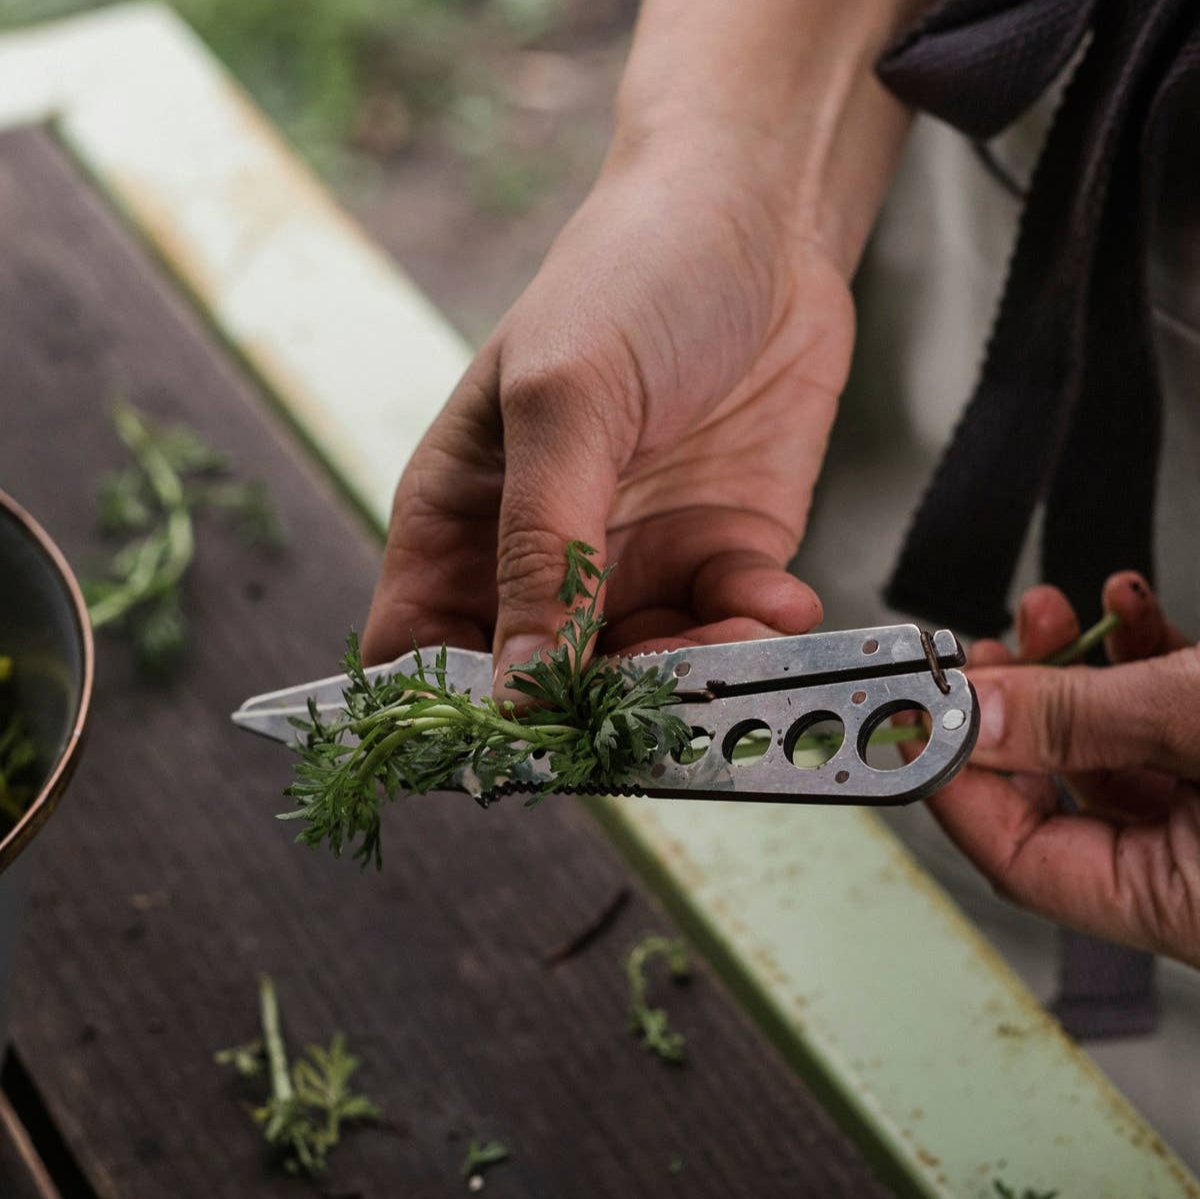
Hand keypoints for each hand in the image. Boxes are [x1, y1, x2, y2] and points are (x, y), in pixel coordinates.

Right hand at [362, 130, 852, 679]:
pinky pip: (727, 631)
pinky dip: (755, 629)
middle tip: (670, 690)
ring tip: (747, 630)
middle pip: (542, 689)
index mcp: (460, 521)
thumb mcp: (565, 401)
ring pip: (645, 676)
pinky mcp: (717, 553)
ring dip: (698, 676)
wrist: (761, 222)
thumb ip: (541, 546)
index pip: (418, 654)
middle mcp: (539, 559)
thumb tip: (515, 690)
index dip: (452, 712)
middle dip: (606, 706)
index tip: (521, 736)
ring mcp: (631, 562)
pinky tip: (781, 594)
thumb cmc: (627, 278)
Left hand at [916, 572, 1199, 965]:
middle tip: (975, 655)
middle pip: (1053, 795)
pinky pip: (1163, 726)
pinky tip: (1127, 609)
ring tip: (1045, 612)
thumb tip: (970, 716)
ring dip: (1069, 671)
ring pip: (1106, 749)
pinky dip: (1140, 663)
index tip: (911, 714)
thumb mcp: (1196, 723)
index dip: (953, 780)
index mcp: (1172, 902)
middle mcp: (1186, 873)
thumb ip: (1079, 720)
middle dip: (1008, 708)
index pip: (1016, 857)